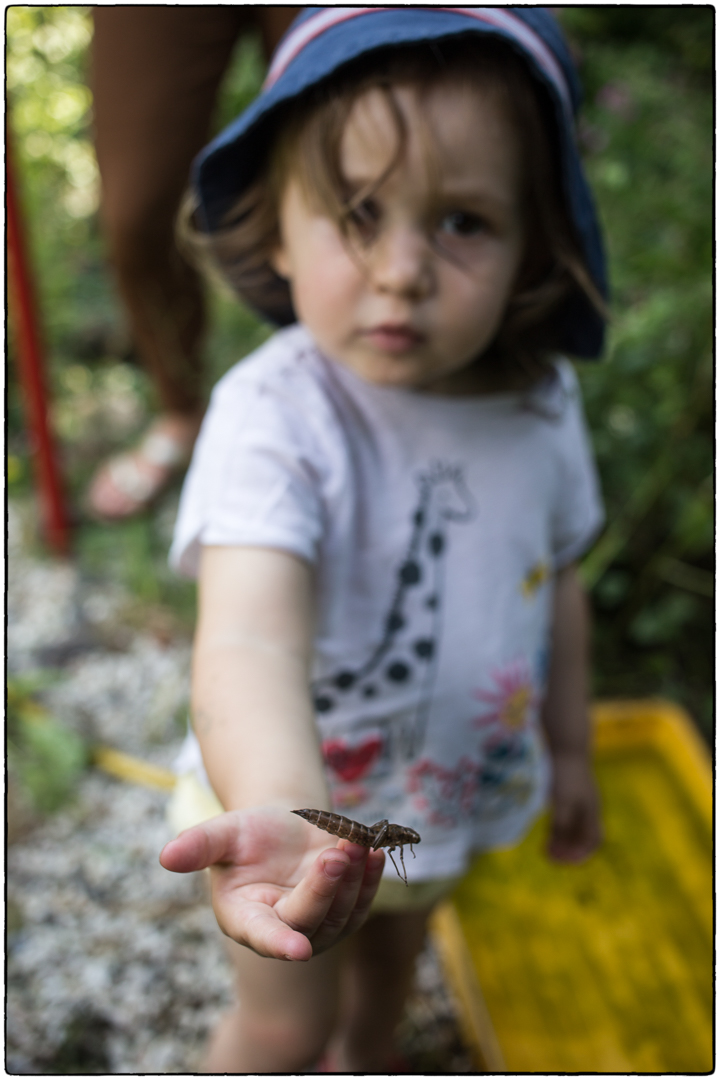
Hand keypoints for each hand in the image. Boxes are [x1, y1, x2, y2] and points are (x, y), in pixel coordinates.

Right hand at [159, 806, 384, 960]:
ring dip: (353, 879)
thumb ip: (198, 847)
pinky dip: (371, 878)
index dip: (280, 943)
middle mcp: (285, 930)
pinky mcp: (346, 911)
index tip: (299, 951)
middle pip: (310, 918)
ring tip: (356, 843)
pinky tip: (374, 850)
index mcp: (247, 920)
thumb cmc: (246, 836)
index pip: (264, 936)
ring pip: (342, 911)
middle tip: (335, 853)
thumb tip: (166, 855)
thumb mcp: (221, 835)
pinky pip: (363, 900)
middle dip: (324, 888)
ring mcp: (319, 925)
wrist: (281, 830)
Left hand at [546, 752, 600, 862]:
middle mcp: (589, 807)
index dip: (580, 854)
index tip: (561, 861)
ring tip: (546, 846)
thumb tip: (557, 844)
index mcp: (592, 812)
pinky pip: (568, 815)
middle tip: (550, 856)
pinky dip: (559, 825)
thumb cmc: (567, 775)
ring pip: (575, 826)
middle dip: (569, 849)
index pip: (593, 841)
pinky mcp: (571, 791)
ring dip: (563, 838)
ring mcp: (581, 798)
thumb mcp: (562, 801)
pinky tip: (546, 826)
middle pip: (583, 835)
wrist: (567, 747)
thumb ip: (561, 823)